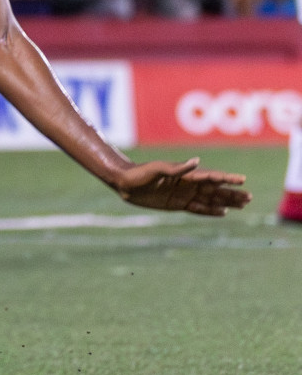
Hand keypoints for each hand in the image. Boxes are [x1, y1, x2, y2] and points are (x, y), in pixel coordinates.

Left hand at [113, 158, 248, 216]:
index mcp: (185, 174)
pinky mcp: (177, 204)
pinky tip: (223, 212)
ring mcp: (184, 194)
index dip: (227, 178)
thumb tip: (196, 161)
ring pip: (210, 199)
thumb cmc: (139, 174)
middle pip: (215, 189)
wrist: (124, 184)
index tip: (242, 179)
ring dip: (226, 202)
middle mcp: (188, 184)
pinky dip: (210, 210)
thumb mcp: (156, 169)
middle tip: (249, 197)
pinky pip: (198, 208)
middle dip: (232, 193)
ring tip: (243, 205)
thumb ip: (176, 167)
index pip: (211, 176)